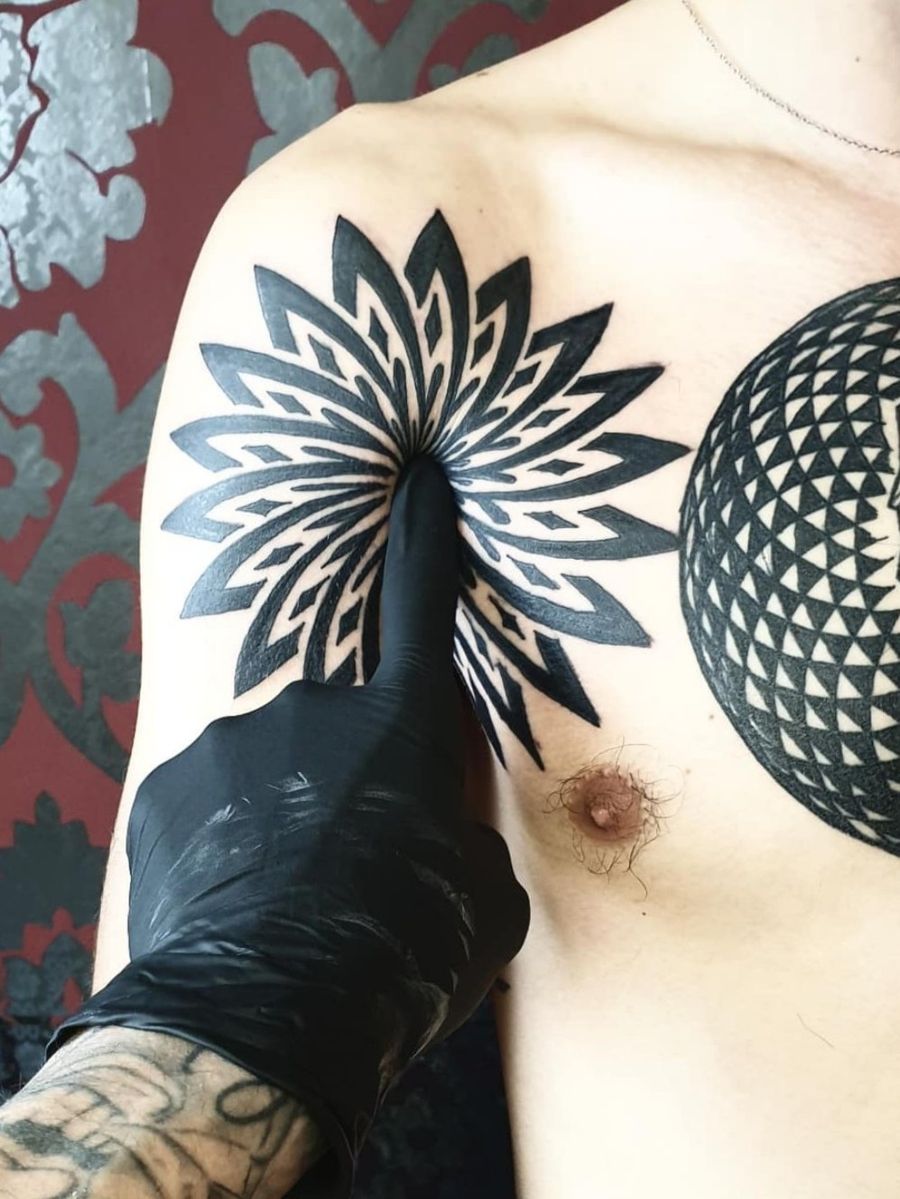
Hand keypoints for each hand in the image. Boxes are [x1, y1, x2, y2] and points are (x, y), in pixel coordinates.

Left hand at [47, 456, 529, 1197]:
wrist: (266, 1017)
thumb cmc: (398, 953)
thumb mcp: (484, 903)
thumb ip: (467, 840)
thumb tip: (445, 839)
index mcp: (399, 723)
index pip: (422, 603)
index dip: (424, 536)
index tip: (421, 476)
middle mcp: (310, 707)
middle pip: (339, 724)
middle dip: (345, 774)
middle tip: (345, 863)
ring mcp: (228, 740)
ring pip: (267, 762)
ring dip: (280, 809)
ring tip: (285, 896)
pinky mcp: (163, 785)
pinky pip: (205, 795)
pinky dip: (222, 833)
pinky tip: (235, 898)